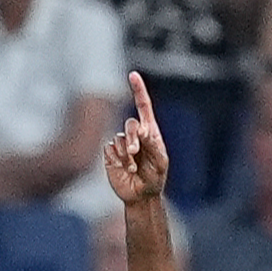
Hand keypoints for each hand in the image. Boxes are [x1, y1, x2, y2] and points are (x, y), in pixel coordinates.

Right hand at [103, 71, 168, 205]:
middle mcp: (135, 134)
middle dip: (133, 138)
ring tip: (132, 168)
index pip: (143, 106)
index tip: (133, 75)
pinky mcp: (111, 154)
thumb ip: (153, 144)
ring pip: (119, 139)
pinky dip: (118, 159)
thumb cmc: (155, 178)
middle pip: (130, 124)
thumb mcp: (160, 162)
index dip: (138, 89)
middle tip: (135, 152)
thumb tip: (142, 128)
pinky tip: (124, 169)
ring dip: (126, 154)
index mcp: (149, 131)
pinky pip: (110, 149)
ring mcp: (121, 143)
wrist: (141, 196)